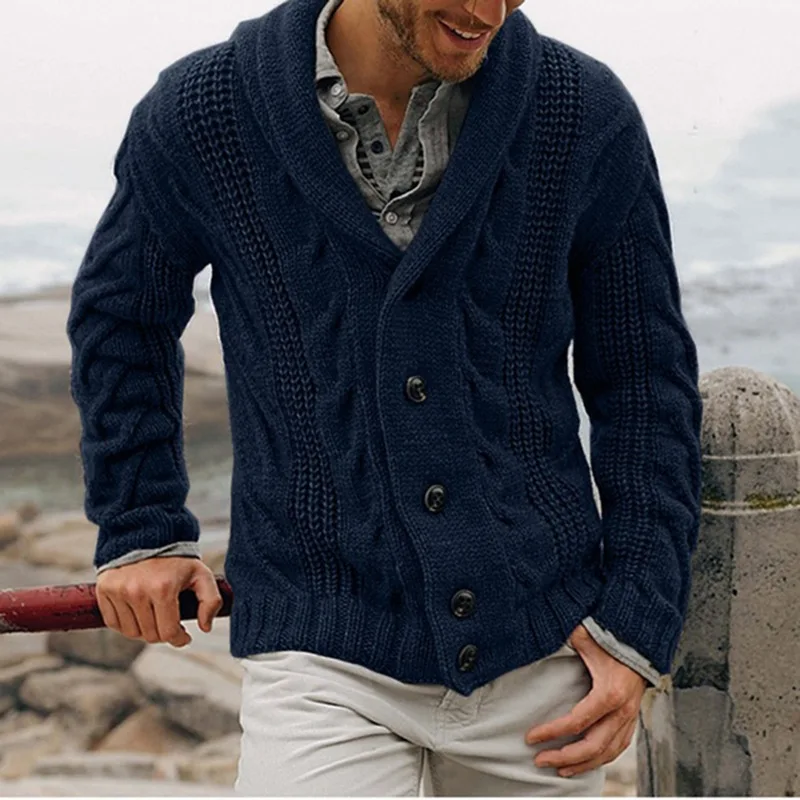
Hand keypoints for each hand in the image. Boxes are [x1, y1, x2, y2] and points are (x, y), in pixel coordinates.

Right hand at [96, 557, 222, 646]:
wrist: (147, 535)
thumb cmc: (176, 559)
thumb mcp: (201, 574)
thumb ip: (211, 600)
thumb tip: (205, 627)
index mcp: (163, 588)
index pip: (168, 632)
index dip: (179, 639)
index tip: (185, 636)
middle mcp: (137, 591)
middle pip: (150, 635)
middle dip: (164, 633)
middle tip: (170, 623)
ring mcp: (118, 591)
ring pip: (131, 633)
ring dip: (145, 630)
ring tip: (155, 616)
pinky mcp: (104, 590)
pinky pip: (114, 623)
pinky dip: (126, 624)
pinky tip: (139, 613)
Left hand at [524, 623, 645, 777]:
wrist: (643, 640)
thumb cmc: (612, 637)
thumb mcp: (585, 636)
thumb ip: (564, 638)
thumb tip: (540, 632)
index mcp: (609, 693)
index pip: (576, 722)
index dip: (551, 732)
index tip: (530, 737)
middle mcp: (622, 711)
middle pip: (592, 747)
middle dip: (564, 757)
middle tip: (539, 760)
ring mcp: (630, 717)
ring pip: (607, 753)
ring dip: (582, 764)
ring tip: (559, 769)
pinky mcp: (632, 719)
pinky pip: (618, 747)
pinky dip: (601, 759)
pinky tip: (585, 762)